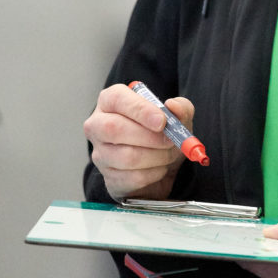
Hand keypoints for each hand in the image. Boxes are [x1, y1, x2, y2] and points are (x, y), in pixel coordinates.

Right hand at [82, 83, 193, 200]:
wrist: (162, 163)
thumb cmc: (163, 132)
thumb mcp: (176, 115)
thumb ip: (180, 107)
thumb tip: (172, 106)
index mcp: (110, 101)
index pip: (117, 99)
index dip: (140, 110)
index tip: (162, 121)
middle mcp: (98, 125)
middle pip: (114, 129)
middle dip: (150, 136)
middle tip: (171, 140)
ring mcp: (100, 154)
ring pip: (126, 157)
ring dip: (157, 156)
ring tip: (169, 153)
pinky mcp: (109, 178)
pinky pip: (133, 178)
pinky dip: (155, 173)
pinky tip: (160, 167)